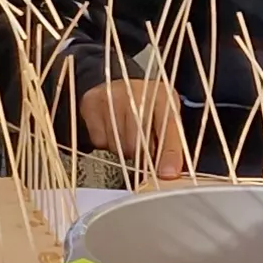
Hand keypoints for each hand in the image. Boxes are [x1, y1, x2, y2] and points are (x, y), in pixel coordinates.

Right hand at [76, 77, 191, 178]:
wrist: (118, 89)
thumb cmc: (146, 107)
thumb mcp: (165, 120)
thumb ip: (170, 146)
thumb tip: (169, 174)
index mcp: (162, 95)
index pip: (167, 129)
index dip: (169, 154)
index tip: (167, 174)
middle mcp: (136, 91)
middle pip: (138, 141)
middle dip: (141, 155)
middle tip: (143, 149)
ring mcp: (111, 95)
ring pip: (117, 145)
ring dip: (123, 149)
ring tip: (127, 135)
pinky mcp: (92, 103)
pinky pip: (99, 140)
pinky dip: (106, 142)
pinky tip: (112, 130)